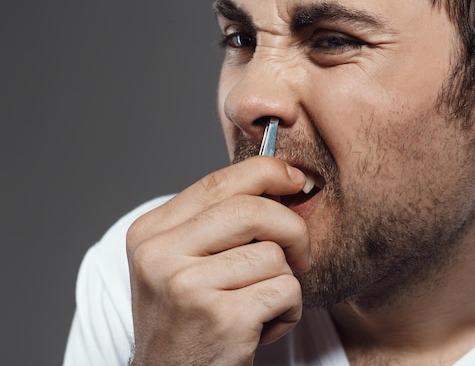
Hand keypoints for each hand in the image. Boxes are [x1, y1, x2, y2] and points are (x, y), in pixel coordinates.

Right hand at [126, 156, 310, 365]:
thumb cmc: (188, 319)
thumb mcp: (183, 262)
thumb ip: (217, 222)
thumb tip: (281, 180)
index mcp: (151, 232)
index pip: (217, 184)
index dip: (266, 172)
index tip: (295, 179)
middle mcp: (161, 255)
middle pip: (251, 211)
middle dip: (292, 228)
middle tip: (300, 254)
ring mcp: (189, 287)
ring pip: (274, 255)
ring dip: (285, 282)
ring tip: (260, 305)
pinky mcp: (222, 317)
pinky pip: (286, 290)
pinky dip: (289, 310)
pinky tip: (263, 326)